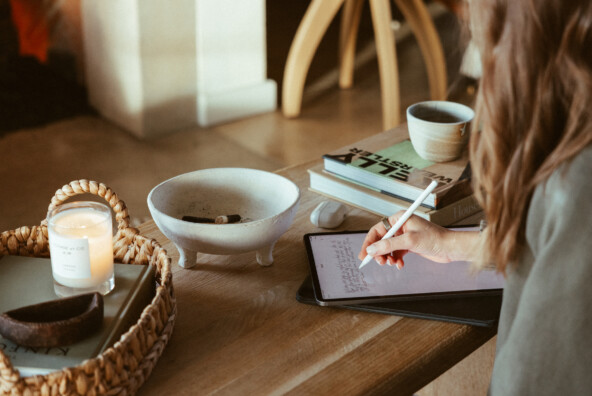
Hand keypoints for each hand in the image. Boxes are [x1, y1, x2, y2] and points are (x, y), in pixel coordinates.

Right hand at [357, 211, 478, 267]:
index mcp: (399, 219)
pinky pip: (396, 253)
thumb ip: (388, 245)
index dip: (369, 242)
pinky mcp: (409, 245)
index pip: (377, 230)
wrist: (450, 248)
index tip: (364, 254)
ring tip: (392, 263)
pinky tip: (400, 264)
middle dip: (379, 252)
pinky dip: (396, 260)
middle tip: (379, 262)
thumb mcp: (409, 241)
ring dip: (387, 257)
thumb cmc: (435, 238)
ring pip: (388, 248)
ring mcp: (404, 236)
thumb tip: (372, 249)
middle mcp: (400, 226)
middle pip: (381, 240)